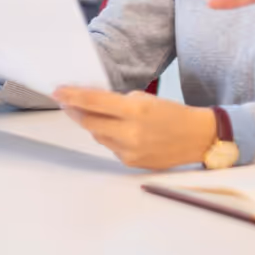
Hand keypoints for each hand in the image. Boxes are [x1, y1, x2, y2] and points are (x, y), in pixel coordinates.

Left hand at [53, 86, 217, 169]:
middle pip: (89, 122)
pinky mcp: (130, 163)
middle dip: (75, 110)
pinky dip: (110, 136)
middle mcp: (130, 133)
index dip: (72, 96)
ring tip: (97, 114)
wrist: (197, 138)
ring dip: (93, 123)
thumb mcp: (146, 99)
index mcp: (135, 111)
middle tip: (65, 101)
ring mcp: (129, 151)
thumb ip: (118, 102)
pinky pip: (110, 147)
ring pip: (97, 135)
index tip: (57, 91)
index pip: (94, 102)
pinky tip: (119, 130)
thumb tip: (91, 104)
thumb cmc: (173, 114)